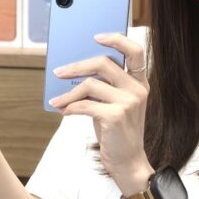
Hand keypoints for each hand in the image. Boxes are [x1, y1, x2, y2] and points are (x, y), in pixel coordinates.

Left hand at [47, 33, 152, 191]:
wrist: (128, 161)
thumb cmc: (117, 131)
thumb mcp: (113, 104)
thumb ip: (103, 86)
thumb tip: (72, 70)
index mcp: (140, 82)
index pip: (135, 51)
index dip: (116, 39)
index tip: (97, 36)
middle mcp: (137, 89)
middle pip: (103, 63)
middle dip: (76, 66)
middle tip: (59, 72)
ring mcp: (129, 102)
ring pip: (90, 84)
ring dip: (69, 93)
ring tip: (59, 100)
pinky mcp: (116, 116)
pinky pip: (85, 104)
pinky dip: (70, 107)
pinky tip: (63, 111)